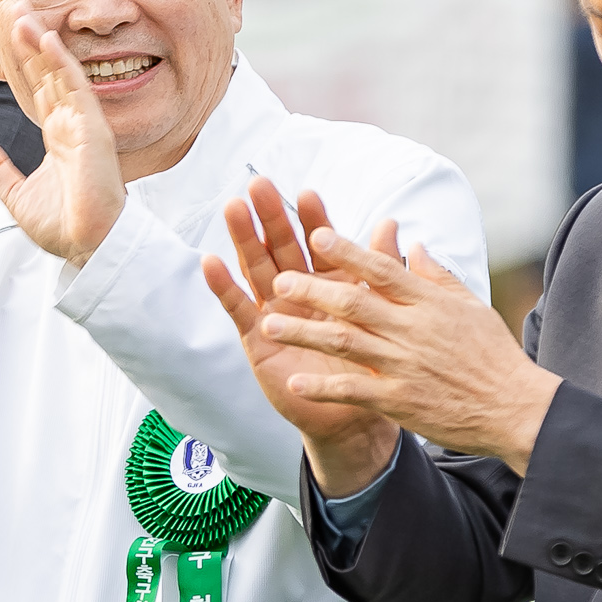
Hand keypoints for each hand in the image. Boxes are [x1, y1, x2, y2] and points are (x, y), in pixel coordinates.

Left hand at [0, 14, 124, 267]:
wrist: (89, 247)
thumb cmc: (65, 227)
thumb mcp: (16, 196)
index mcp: (58, 136)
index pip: (38, 87)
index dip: (24, 60)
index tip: (10, 33)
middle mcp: (72, 124)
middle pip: (47, 73)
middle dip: (30, 40)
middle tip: (15, 6)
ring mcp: (84, 125)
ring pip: (60, 73)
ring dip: (42, 43)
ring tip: (24, 14)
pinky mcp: (93, 130)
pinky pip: (76, 89)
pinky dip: (61, 63)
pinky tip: (47, 40)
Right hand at [203, 181, 402, 494]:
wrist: (356, 417)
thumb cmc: (370, 364)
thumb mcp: (380, 314)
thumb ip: (380, 269)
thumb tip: (391, 223)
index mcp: (330, 282)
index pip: (318, 242)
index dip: (312, 217)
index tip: (306, 192)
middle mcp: (299, 291)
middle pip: (281, 246)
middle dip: (270, 216)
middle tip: (259, 184)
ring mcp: (275, 312)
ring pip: (257, 268)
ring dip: (243, 239)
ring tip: (232, 208)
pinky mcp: (257, 338)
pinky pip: (239, 309)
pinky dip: (224, 286)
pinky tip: (211, 262)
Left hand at [232, 216, 558, 474]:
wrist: (516, 409)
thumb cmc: (493, 356)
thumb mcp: (471, 306)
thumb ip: (436, 276)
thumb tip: (412, 244)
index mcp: (429, 303)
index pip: (382, 270)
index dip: (348, 251)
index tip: (318, 234)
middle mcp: (413, 329)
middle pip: (354, 302)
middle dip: (312, 289)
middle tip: (279, 280)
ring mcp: (404, 365)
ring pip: (345, 343)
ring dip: (304, 332)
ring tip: (269, 324)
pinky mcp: (400, 399)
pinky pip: (354, 390)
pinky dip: (324, 386)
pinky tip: (295, 382)